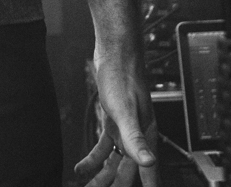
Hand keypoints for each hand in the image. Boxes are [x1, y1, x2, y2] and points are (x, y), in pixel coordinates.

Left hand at [77, 49, 159, 186]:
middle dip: (116, 185)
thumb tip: (149, 162)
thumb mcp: (125, 111)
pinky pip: (103, 149)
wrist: (116, 56)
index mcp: (146, 136)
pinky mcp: (113, 124)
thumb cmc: (123, 78)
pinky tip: (81, 168)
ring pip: (114, 163)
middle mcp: (137, 136)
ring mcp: (124, 131)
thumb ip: (135, 138)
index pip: (149, 172)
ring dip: (101, 177)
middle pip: (127, 171)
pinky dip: (93, 160)